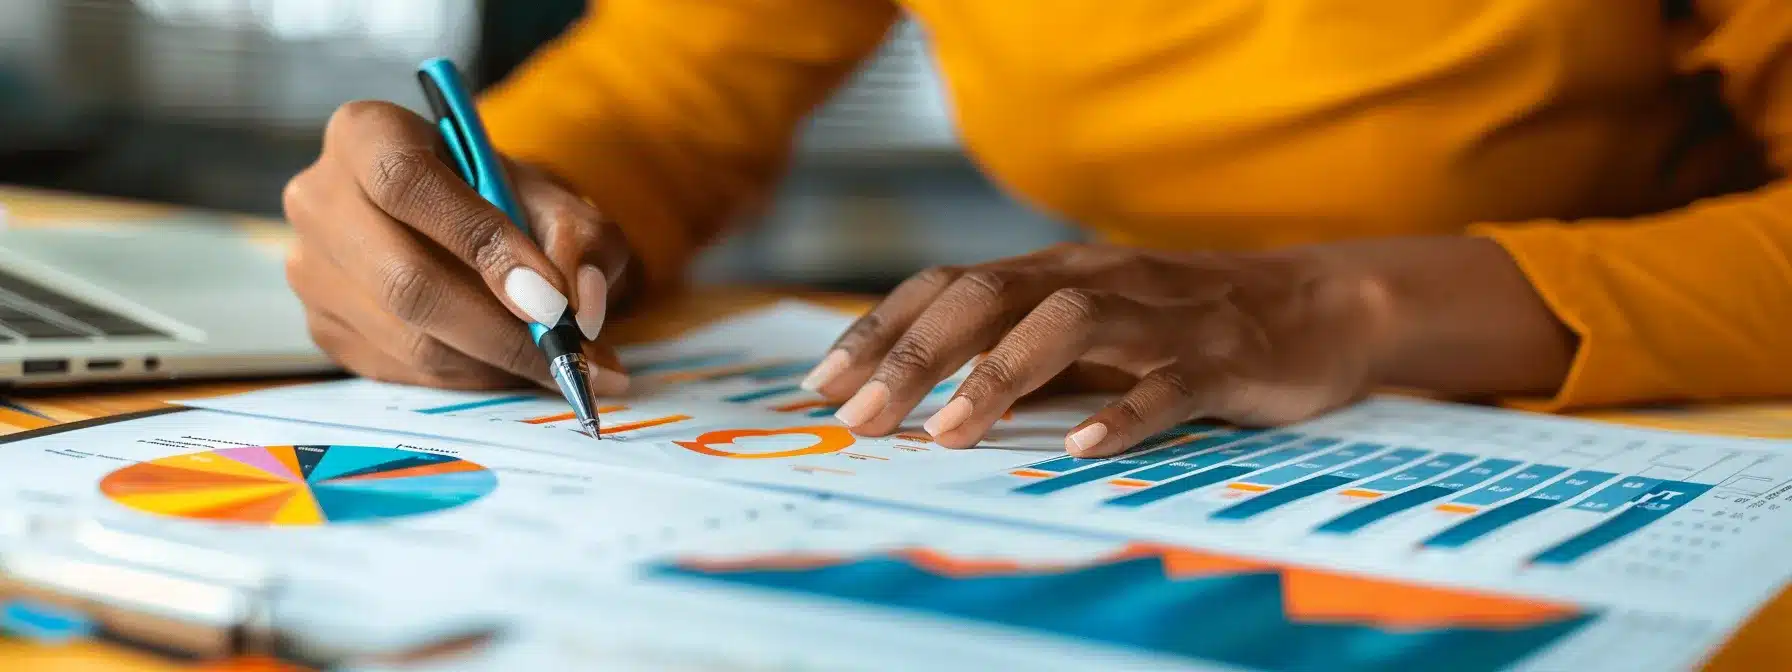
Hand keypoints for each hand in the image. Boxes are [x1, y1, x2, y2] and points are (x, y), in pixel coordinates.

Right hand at [283, 100, 633, 391]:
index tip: (551, 299)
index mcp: (366, 134)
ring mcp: (312, 269)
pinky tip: (514, 366)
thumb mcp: (548, 195)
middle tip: (573, 356)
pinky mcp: (323, 326)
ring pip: (411, 339)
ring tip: (563, 365)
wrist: (455, 225)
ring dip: (498, 364)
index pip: (408, 183)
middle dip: (503, 332)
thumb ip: (577, 235)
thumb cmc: (498, 199)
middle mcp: (320, 198)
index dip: (482, 244)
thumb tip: (577, 303)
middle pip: (406, 281)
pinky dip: (474, 378)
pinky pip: (406, 371)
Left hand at [802, 239, 1574, 457]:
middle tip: (862, 419)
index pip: (946, 285)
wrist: (1312, 307)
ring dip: (999, 377)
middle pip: (988, 297)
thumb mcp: (1085, 329)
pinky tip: (1083, 446)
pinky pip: (1167, 384)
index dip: (880, 330)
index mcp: (1054, 272)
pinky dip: (1122, 413)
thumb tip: (914, 399)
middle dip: (914, 356)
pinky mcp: (1219, 357)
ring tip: (949, 433)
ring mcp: (1158, 315)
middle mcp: (1095, 279)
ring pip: (1067, 326)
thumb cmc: (1177, 327)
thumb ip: (1014, 349)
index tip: (824, 385)